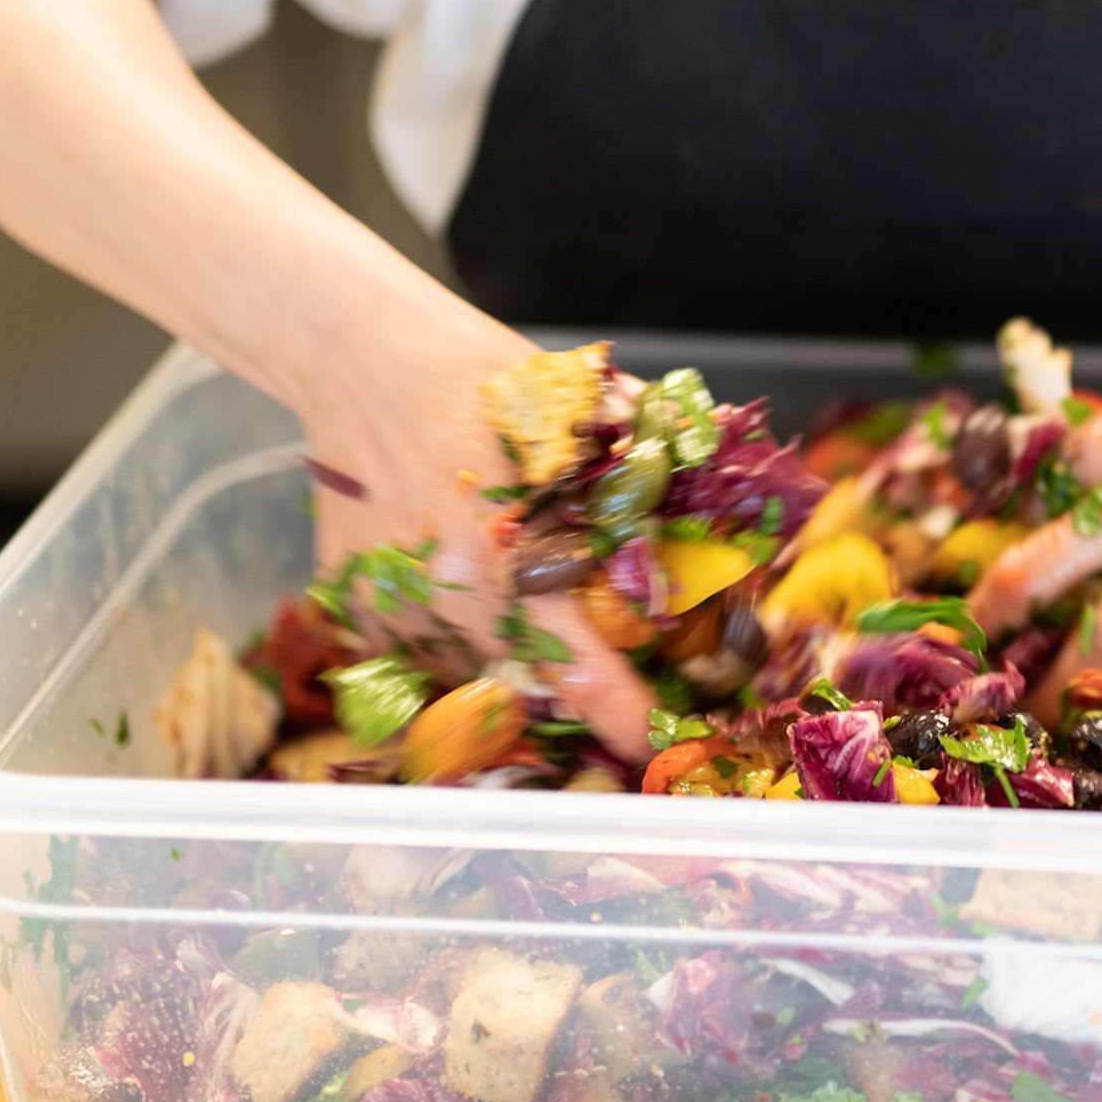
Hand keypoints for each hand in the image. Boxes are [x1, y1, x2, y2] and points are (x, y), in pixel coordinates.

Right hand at [301, 310, 657, 759]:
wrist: (361, 360)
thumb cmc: (489, 383)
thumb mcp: (591, 421)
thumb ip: (661, 479)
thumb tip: (744, 535)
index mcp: (510, 562)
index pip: (583, 678)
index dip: (629, 720)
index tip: (661, 741)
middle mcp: (446, 604)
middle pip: (532, 683)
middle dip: (572, 674)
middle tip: (593, 635)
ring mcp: (393, 616)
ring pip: (477, 669)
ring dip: (510, 645)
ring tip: (510, 570)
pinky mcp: (356, 612)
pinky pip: (425, 647)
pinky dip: (455, 625)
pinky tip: (458, 562)